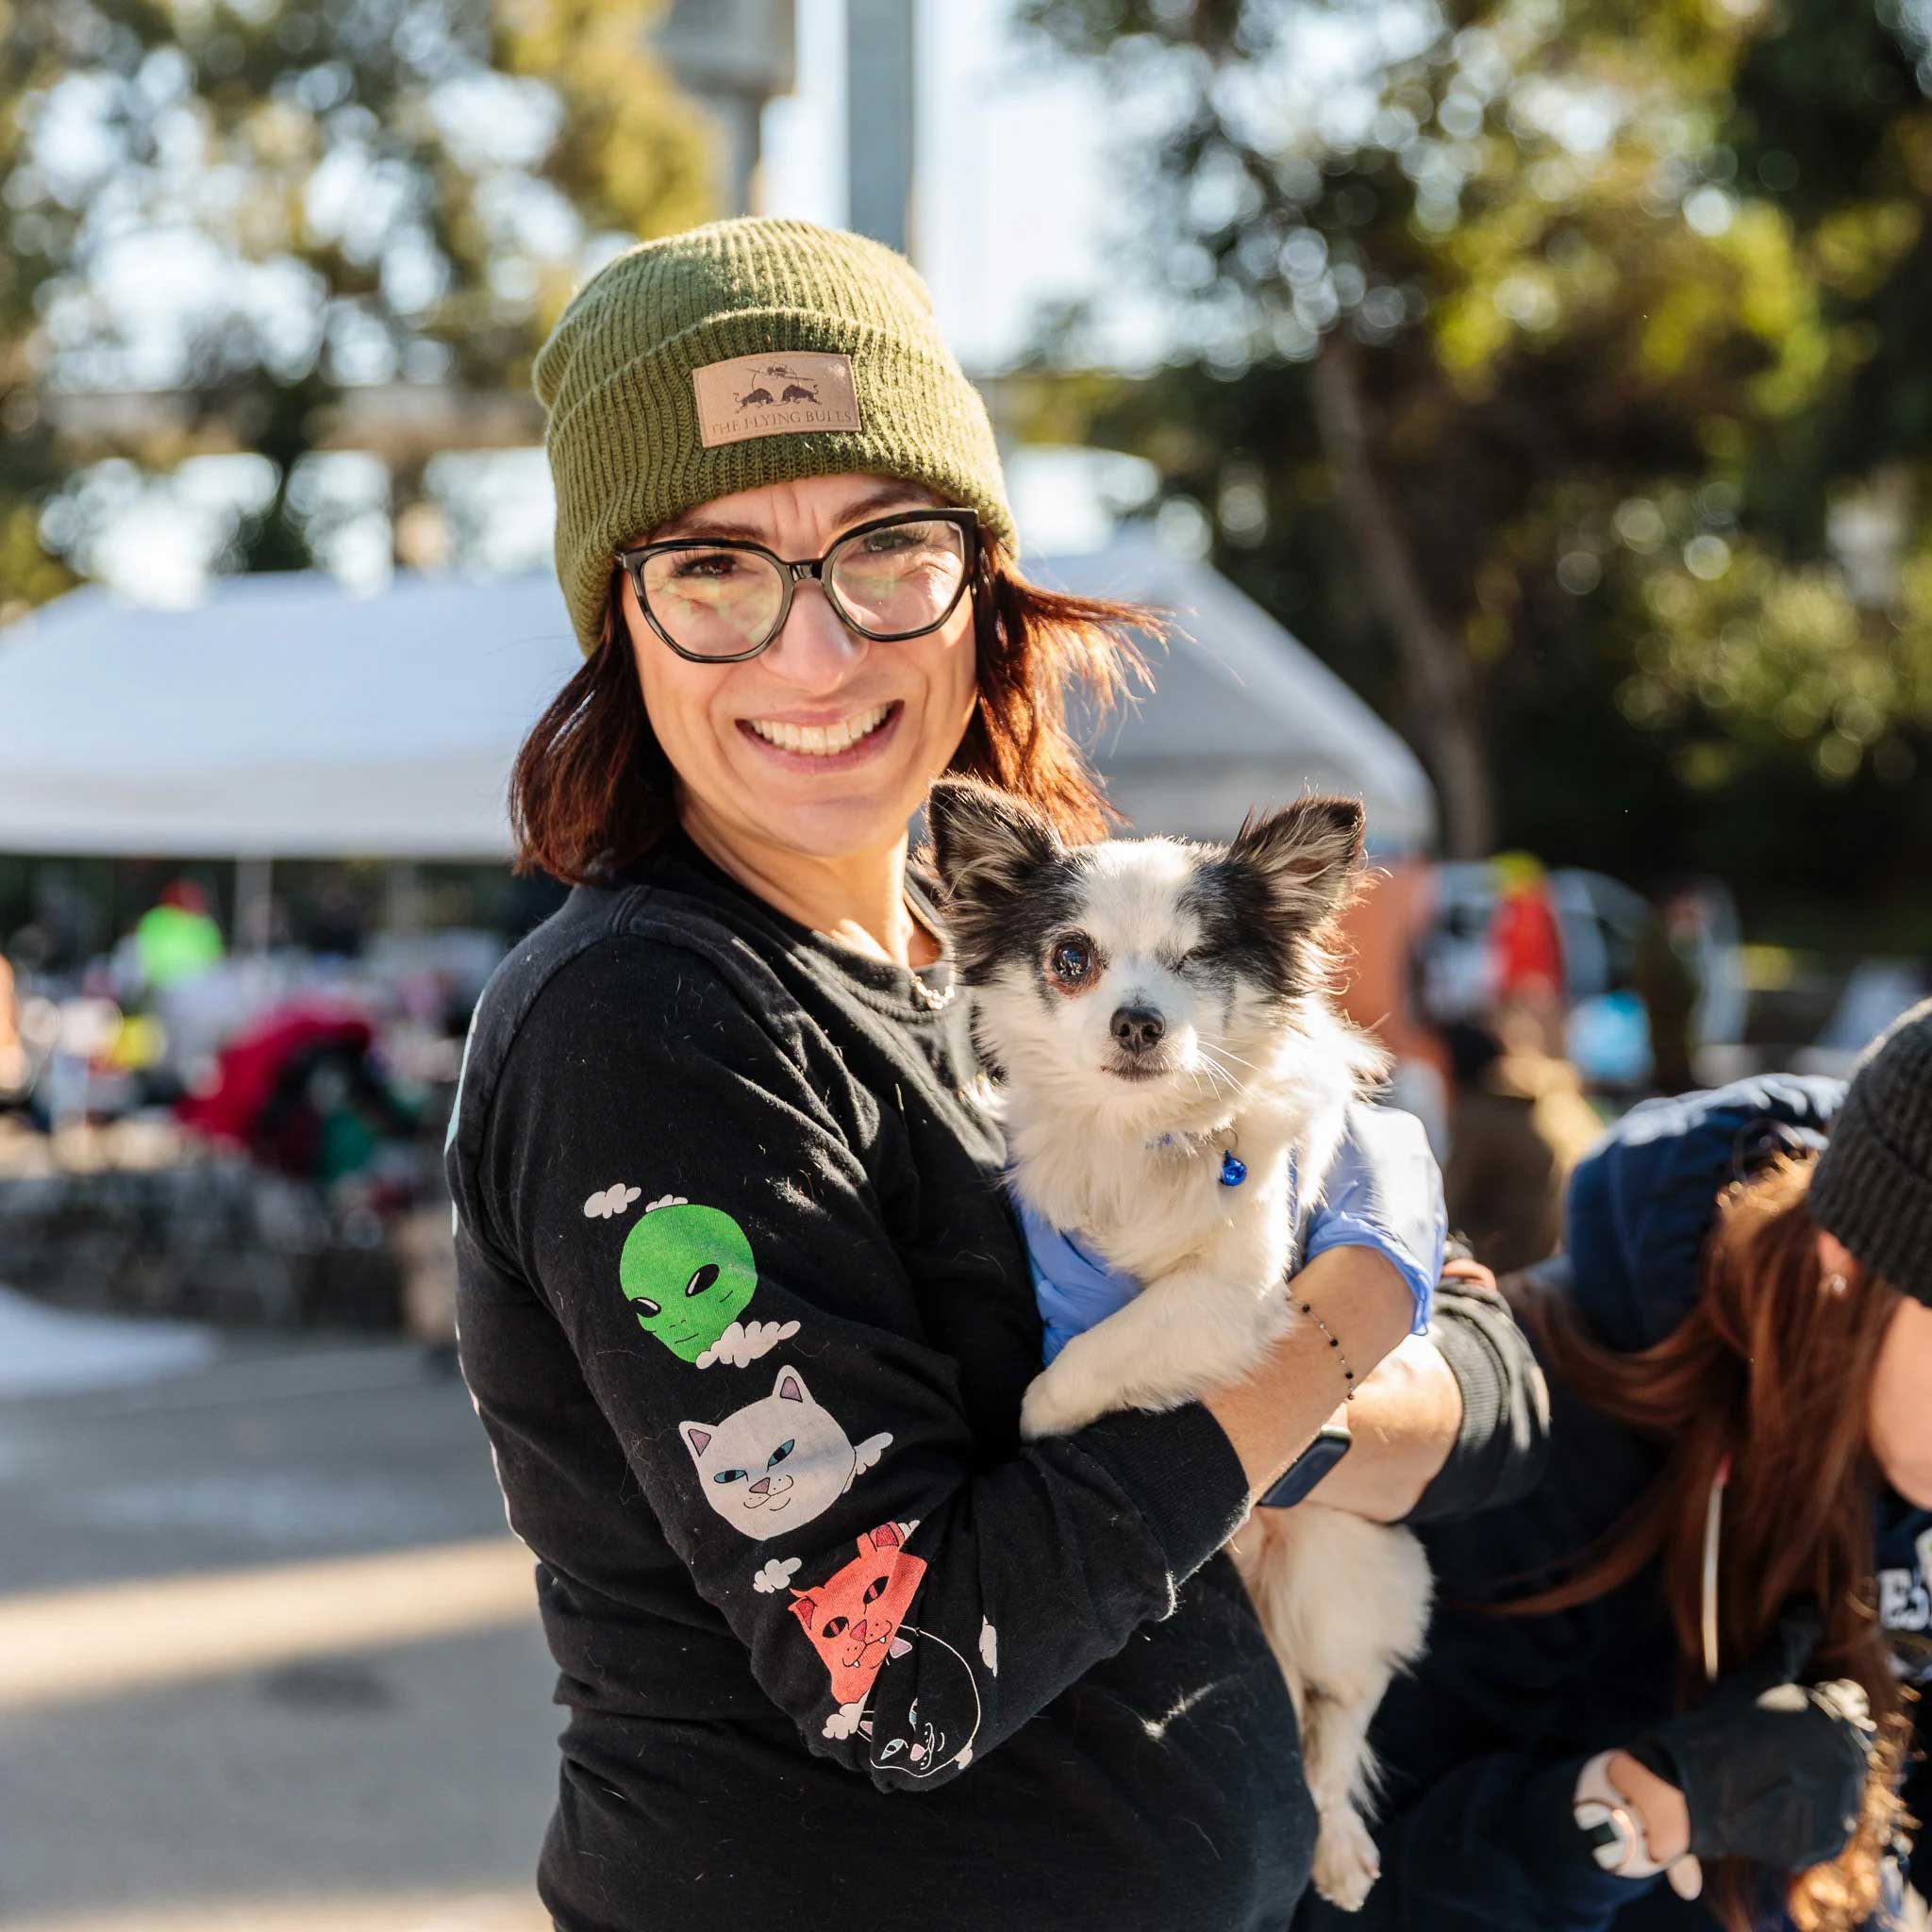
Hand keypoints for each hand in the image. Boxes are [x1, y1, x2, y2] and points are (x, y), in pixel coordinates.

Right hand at [1626, 1599, 1876, 1869]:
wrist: (1684, 1792)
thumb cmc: (1716, 1726)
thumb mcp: (1753, 1680)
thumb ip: (1788, 1643)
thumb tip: (1809, 1604)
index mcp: (1836, 1717)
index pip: (1845, 1703)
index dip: (1813, 1702)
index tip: (1780, 1711)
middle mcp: (1848, 1762)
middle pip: (1844, 1744)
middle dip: (1815, 1742)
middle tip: (1768, 1745)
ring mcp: (1840, 1805)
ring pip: (1837, 1782)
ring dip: (1813, 1777)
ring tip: (1766, 1773)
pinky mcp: (1829, 1840)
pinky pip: (1828, 1820)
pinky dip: (1806, 1812)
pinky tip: (1770, 1800)